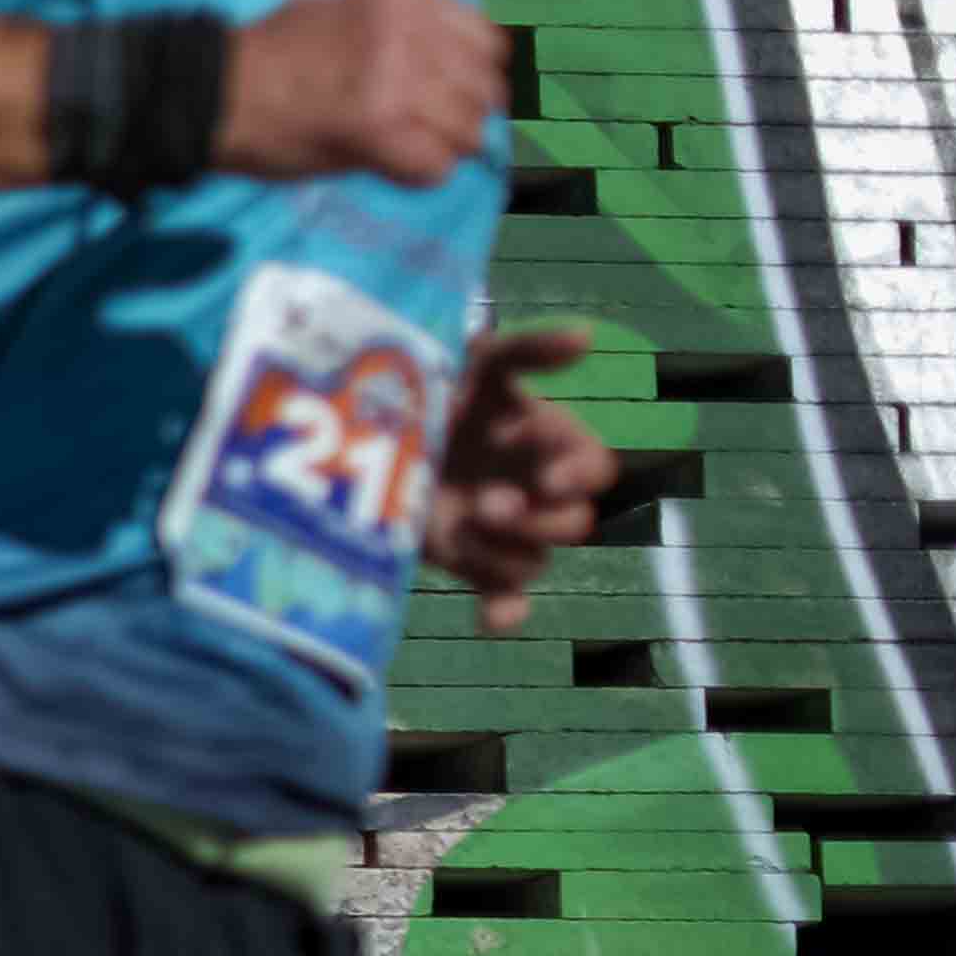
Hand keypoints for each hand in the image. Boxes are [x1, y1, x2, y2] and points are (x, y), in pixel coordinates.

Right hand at [221, 0, 507, 189]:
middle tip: (430, 128)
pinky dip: (418, 174)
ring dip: (442, 147)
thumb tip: (442, 50)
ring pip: (468, 130)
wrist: (214, 92)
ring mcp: (399, 82)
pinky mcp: (381, 132)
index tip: (452, 92)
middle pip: (485, 88)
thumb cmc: (268, 52)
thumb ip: (392, 21)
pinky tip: (389, 165)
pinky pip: (436, 166)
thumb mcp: (336, 6)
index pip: (486, 39)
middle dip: (463, 114)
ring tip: (407, 148)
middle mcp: (410, 31)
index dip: (473, 74)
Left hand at [428, 320, 612, 634]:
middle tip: (486, 503)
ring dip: (505, 553)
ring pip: (534, 560)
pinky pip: (504, 596)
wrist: (362, 431)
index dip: (577, 474)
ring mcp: (504, 530)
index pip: (593, 467)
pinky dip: (504, 610)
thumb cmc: (432, 387)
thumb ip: (528, 350)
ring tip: (460, 528)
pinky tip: (490, 620)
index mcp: (549, 443)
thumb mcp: (473, 362)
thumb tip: (587, 336)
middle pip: (571, 522)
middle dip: (534, 518)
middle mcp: (535, 490)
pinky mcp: (471, 561)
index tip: (547, 476)